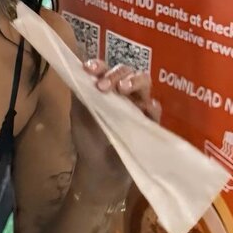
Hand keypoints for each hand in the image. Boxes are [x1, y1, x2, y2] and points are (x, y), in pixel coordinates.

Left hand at [71, 62, 161, 195]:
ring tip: (123, 89)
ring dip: (134, 81)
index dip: (98, 65)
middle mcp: (123, 92)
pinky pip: (156, 108)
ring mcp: (138, 105)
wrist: (99, 168)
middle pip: (126, 71)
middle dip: (115, 74)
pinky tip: (144, 107)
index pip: (104, 68)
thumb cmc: (88, 139)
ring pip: (144, 82)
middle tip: (103, 86)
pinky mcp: (150, 121)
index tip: (89, 69)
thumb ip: (79, 93)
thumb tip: (76, 70)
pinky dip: (151, 105)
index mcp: (104, 86)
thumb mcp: (78, 114)